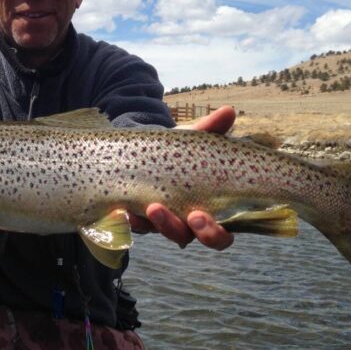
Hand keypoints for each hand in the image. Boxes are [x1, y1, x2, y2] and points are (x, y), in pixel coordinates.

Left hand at [129, 105, 235, 250]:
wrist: (148, 148)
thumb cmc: (181, 150)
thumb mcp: (194, 140)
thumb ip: (211, 128)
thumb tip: (229, 111)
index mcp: (209, 211)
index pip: (220, 236)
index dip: (213, 233)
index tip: (198, 215)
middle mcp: (186, 223)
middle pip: (189, 238)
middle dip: (181, 229)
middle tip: (179, 214)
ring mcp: (162, 222)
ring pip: (161, 232)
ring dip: (157, 224)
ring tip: (150, 207)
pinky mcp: (140, 217)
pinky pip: (135, 226)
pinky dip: (129, 221)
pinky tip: (122, 210)